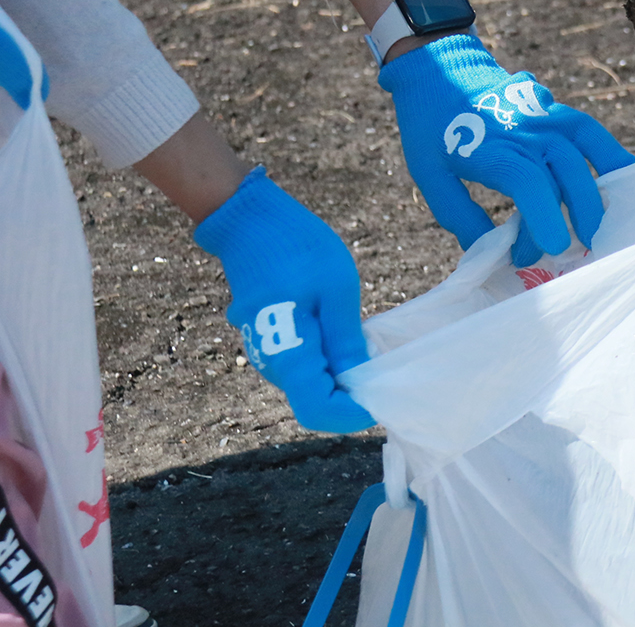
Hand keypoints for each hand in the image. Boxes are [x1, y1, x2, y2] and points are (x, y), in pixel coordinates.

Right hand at [194, 168, 373, 432]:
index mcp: (287, 356)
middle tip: (383, 365)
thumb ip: (345, 340)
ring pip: (309, 381)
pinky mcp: (268, 338)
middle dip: (351, 393)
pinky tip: (344, 330)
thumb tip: (360, 380)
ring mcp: (266, 352)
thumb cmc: (296, 249)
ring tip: (367, 343)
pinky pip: (302, 362)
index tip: (381, 394)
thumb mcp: (336, 290)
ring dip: (339, 373)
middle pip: (315, 400)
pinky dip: (327, 357)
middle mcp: (272, 363)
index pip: (318, 412)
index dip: (353, 413)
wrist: (250, 221)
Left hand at [380, 33, 634, 263]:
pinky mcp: (558, 110)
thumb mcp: (431, 177)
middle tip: (571, 253)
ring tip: (604, 225)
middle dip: (577, 218)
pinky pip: (593, 134)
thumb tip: (495, 255)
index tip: (552, 249)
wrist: (440, 67)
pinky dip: (612, 158)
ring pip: (588, 151)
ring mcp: (546, 115)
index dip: (545, 219)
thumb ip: (463, 219)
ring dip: (600, 192)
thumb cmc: (432, 128)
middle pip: (567, 174)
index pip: (530, 184)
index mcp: (490, 146)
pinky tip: (623, 182)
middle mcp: (525, 128)